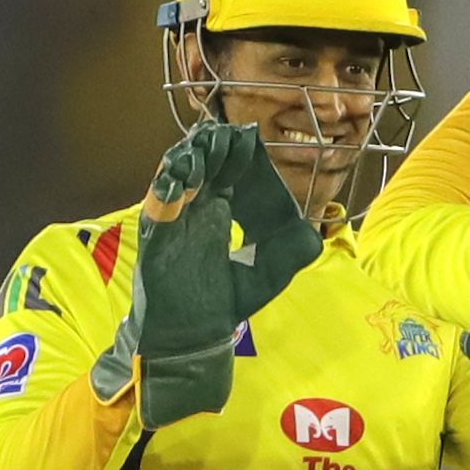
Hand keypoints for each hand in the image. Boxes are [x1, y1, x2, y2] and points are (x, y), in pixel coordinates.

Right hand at [91, 121, 321, 426]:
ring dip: (191, 158)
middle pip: (204, 163)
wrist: (195, 336)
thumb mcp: (269, 273)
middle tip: (228, 133)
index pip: (231, 170)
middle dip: (216, 145)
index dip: (240, 153)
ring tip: (205, 146)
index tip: (250, 135)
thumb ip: (292, 251)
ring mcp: (175, 221)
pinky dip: (167, 190)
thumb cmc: (227, 301)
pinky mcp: (156, 239)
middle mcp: (197, 209)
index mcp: (221, 209)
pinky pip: (158, 208)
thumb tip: (313, 229)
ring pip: (178, 176)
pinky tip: (181, 180)